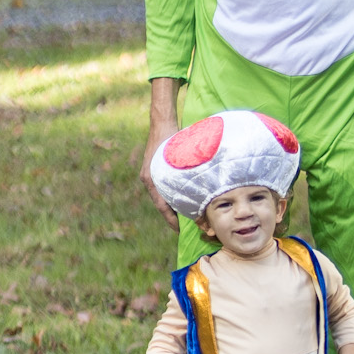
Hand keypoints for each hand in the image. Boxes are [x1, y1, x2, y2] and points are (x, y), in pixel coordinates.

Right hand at [142, 78, 183, 229]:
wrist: (162, 123)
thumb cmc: (173, 137)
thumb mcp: (182, 155)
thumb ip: (188, 171)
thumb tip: (205, 188)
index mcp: (153, 179)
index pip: (162, 206)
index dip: (171, 220)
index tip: (179, 230)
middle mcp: (149, 179)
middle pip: (161, 204)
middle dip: (173, 216)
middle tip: (186, 227)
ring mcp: (150, 175)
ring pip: (162, 197)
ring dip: (172, 207)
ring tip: (186, 218)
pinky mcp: (153, 171)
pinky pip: (162, 189)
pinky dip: (171, 196)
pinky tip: (182, 200)